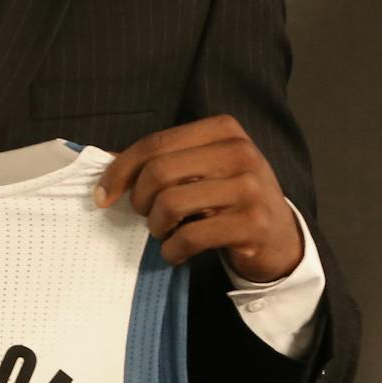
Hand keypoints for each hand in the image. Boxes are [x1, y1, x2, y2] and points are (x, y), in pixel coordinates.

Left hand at [95, 115, 302, 280]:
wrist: (279, 236)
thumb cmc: (227, 198)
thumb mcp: (200, 169)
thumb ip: (160, 161)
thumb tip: (104, 162)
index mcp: (223, 130)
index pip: (154, 144)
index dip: (119, 171)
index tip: (103, 195)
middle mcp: (241, 152)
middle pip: (159, 172)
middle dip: (139, 200)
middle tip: (145, 216)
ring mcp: (251, 187)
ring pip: (171, 203)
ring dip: (156, 227)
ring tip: (163, 232)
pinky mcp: (254, 223)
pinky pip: (191, 237)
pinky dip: (173, 250)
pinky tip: (176, 252)